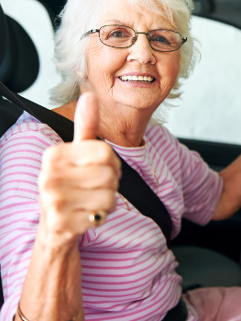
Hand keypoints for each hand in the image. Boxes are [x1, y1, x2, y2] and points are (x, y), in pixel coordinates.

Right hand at [38, 92, 120, 241]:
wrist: (55, 225)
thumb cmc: (71, 184)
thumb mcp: (77, 153)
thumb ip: (85, 126)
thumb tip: (89, 95)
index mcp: (53, 155)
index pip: (105, 152)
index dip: (112, 162)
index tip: (101, 168)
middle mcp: (48, 176)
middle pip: (109, 174)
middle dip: (112, 183)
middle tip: (97, 187)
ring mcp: (52, 201)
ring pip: (109, 195)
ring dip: (108, 200)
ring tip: (92, 201)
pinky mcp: (61, 223)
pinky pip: (102, 213)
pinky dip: (102, 215)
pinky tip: (88, 215)